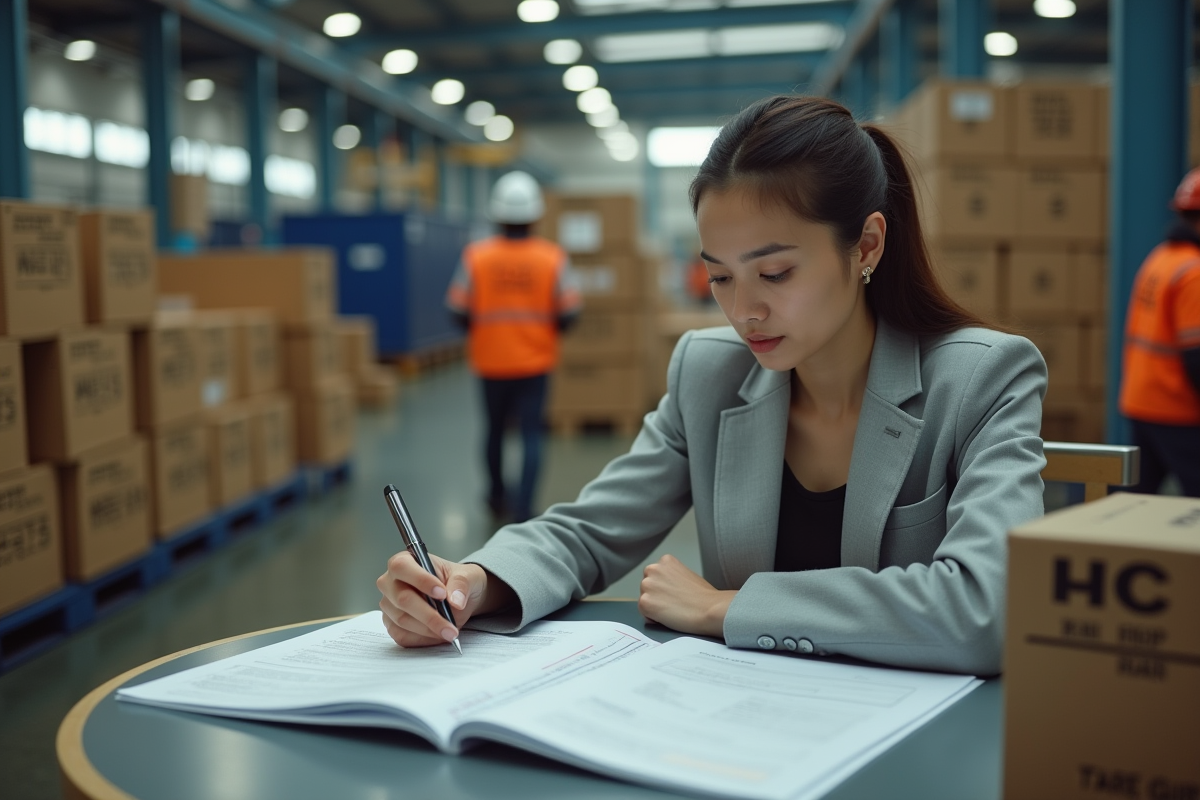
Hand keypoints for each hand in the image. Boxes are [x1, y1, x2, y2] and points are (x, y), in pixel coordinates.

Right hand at [376, 553, 512, 647]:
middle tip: (451, 626)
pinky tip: (438, 636)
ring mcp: (389, 604)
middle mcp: (391, 582)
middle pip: (402, 598)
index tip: (442, 594)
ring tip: (450, 632)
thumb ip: (461, 584)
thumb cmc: (456, 582)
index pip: (402, 567)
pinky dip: (423, 639)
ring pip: (403, 620)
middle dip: (429, 615)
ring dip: (429, 630)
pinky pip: (402, 635)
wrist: (457, 599)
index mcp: (405, 561)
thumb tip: (455, 601)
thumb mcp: (467, 576)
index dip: (420, 580)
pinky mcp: (392, 624)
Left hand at [637, 554, 735, 638]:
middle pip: (647, 586)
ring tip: (673, 610)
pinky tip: (669, 617)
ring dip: (655, 607)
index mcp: (665, 561)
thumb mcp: (687, 575)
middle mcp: (653, 569)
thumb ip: (672, 576)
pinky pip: (644, 613)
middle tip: (674, 604)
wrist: (710, 609)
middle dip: (656, 596)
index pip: (655, 576)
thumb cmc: (704, 597)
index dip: (664, 588)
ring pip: (645, 599)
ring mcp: (647, 585)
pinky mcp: (645, 602)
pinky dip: (653, 618)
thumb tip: (665, 587)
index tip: (675, 594)